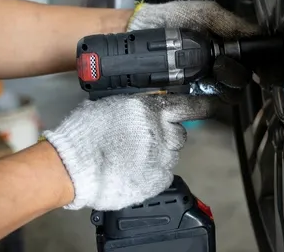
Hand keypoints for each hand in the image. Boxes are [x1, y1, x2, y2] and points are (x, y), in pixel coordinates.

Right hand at [42, 93, 213, 210]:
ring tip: (131, 156)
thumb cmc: (84, 134)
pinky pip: (162, 174)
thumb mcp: (112, 104)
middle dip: (167, 134)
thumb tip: (150, 102)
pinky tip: (131, 170)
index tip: (212, 105)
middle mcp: (161, 132)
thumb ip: (138, 104)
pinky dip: (151, 172)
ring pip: (170, 154)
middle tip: (144, 139)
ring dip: (158, 154)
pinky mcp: (156, 180)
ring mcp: (160, 158)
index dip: (203, 105)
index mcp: (151, 109)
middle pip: (179, 133)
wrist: (71, 167)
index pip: (190, 105)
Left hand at [128, 0, 261, 102]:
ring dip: (222, 89)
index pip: (251, 64)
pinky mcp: (185, 102)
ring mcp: (202, 87)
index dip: (262, 67)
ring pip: (227, 98)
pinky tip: (192, 89)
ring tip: (207, 74)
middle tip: (219, 65)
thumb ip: (232, 23)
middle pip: (241, 83)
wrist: (134, 35)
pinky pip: (204, 108)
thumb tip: (259, 35)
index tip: (266, 71)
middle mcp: (217, 71)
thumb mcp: (205, 13)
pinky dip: (201, 102)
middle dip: (235, 75)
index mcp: (225, 51)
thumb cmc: (169, 20)